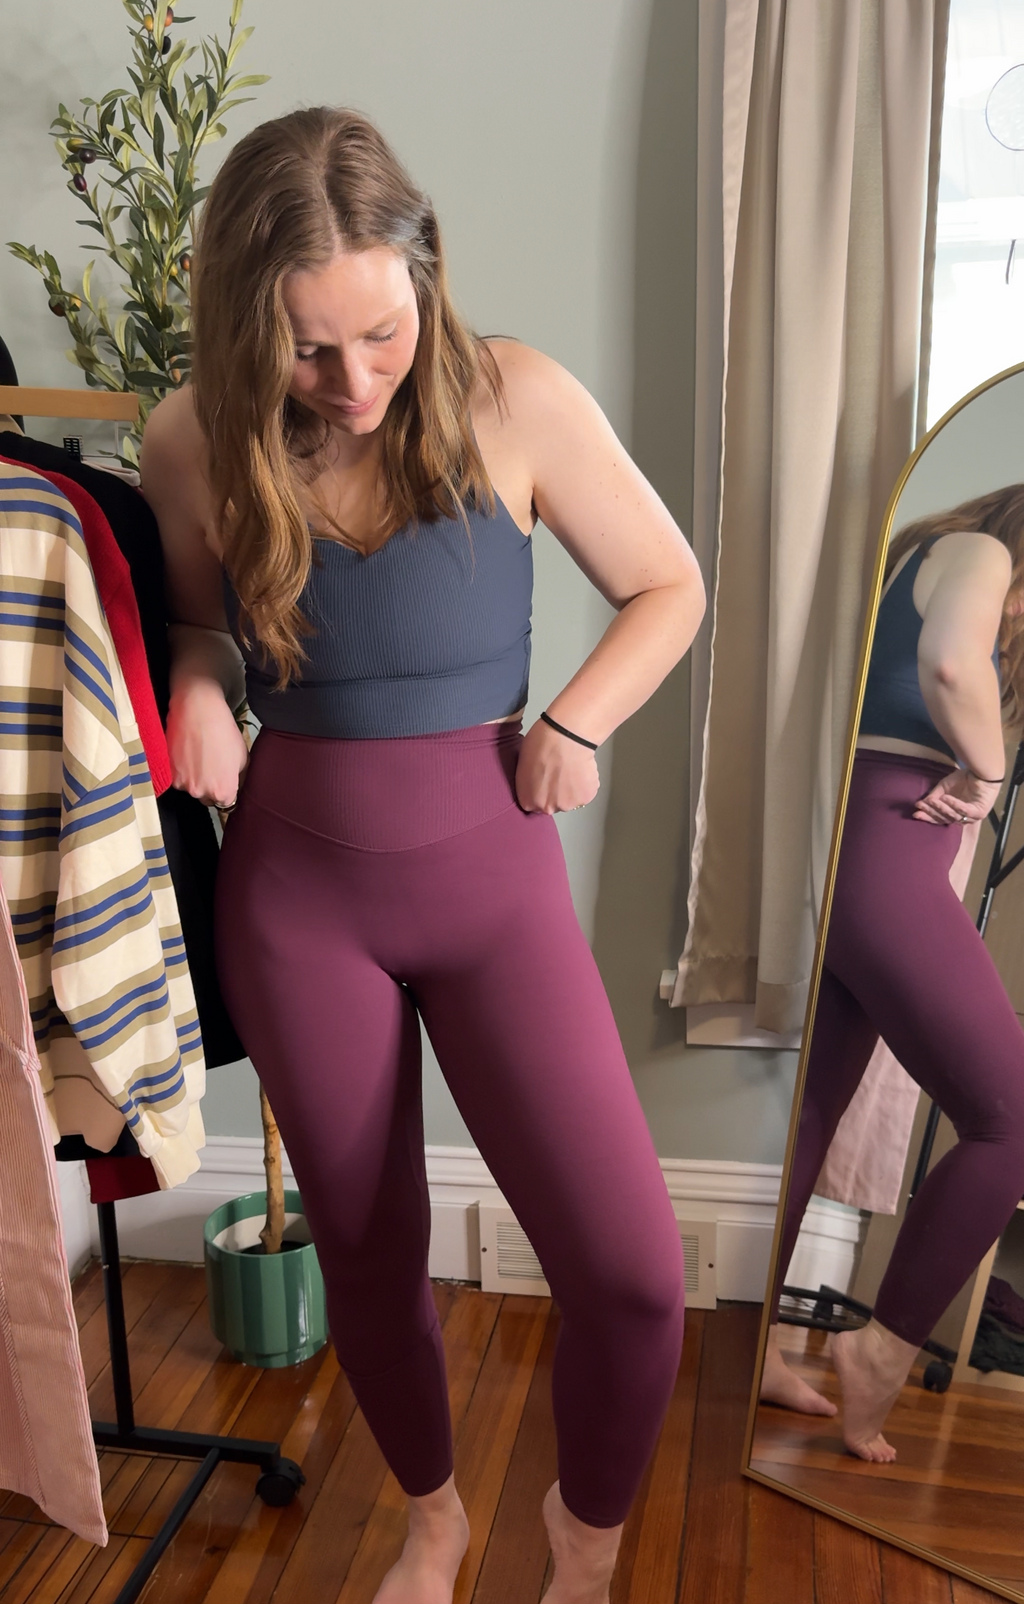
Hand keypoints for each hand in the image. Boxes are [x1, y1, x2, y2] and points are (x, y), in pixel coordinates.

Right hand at [166, 680, 249, 808]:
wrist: (196, 710)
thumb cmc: (223, 730)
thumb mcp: (242, 756)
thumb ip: (239, 778)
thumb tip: (236, 786)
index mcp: (223, 792)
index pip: (225, 803)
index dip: (225, 790)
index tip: (223, 779)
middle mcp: (201, 793)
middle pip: (205, 797)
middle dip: (208, 785)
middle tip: (209, 764)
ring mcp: (181, 784)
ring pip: (189, 787)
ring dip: (192, 777)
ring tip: (196, 755)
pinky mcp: (166, 772)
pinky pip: (175, 777)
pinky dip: (179, 769)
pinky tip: (185, 753)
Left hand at [515, 716, 599, 812]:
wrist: (565, 738)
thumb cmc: (541, 744)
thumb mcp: (522, 765)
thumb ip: (529, 782)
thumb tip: (536, 780)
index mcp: (527, 800)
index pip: (533, 804)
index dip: (540, 791)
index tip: (545, 781)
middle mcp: (547, 808)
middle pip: (553, 804)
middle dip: (556, 793)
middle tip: (560, 774)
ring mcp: (568, 805)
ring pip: (571, 800)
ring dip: (572, 789)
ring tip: (572, 770)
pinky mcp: (586, 797)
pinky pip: (586, 792)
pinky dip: (586, 783)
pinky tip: (582, 769)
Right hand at [912, 767, 1001, 826]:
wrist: (983, 771)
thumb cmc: (965, 778)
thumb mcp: (945, 787)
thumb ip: (935, 796)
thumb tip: (922, 804)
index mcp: (956, 813)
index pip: (940, 818)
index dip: (928, 815)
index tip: (916, 812)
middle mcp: (964, 817)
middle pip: (945, 819)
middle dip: (932, 812)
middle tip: (921, 807)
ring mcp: (973, 816)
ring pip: (954, 816)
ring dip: (942, 808)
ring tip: (933, 800)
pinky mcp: (980, 812)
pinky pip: (965, 811)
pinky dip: (955, 805)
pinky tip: (946, 798)